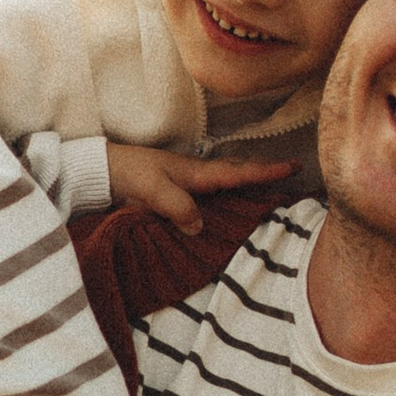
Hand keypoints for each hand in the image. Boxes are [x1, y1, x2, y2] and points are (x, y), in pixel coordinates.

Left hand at [105, 141, 298, 233]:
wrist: (102, 170)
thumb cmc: (129, 174)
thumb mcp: (153, 192)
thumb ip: (178, 208)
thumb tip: (199, 228)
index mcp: (197, 173)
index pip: (238, 172)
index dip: (265, 172)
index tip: (292, 167)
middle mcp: (197, 175)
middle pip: (238, 171)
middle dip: (264, 171)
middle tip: (293, 169)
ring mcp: (188, 182)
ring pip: (226, 180)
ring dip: (248, 179)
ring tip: (271, 184)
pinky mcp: (177, 193)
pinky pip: (211, 193)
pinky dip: (227, 192)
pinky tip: (229, 201)